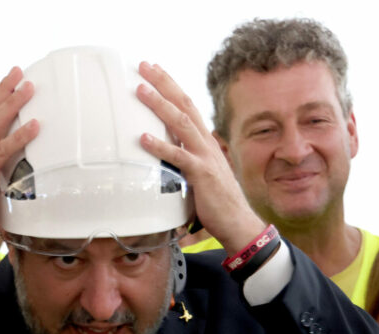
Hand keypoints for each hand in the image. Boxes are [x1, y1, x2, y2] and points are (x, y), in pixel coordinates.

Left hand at [135, 62, 264, 252]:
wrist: (238, 222)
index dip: (170, 86)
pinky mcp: (201, 175)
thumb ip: (183, 159)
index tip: (154, 70)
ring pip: (180, 124)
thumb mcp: (198, 172)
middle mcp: (205, 143)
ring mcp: (205, 157)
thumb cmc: (215, 200)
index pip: (187, 106)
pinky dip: (160, 146)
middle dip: (163, 83)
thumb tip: (164, 153)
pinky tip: (143, 138)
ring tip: (140, 90)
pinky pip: (179, 157)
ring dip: (159, 105)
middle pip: (183, 105)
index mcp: (204, 141)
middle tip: (143, 65)